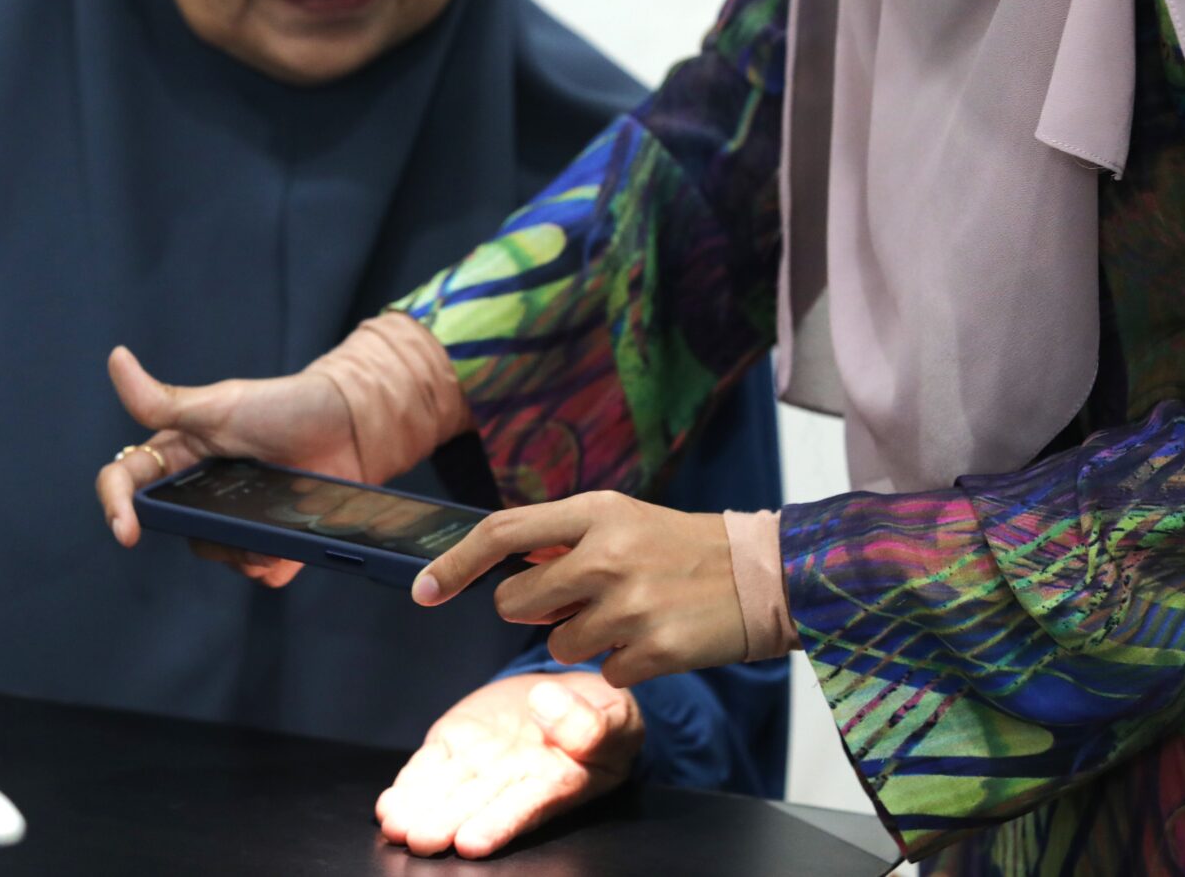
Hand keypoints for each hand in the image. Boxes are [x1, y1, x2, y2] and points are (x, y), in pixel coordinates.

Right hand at [92, 346, 358, 585]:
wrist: (353, 423)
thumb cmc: (285, 406)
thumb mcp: (222, 404)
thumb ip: (165, 401)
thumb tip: (116, 359)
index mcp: (180, 456)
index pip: (126, 484)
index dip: (116, 508)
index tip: (128, 532)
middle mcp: (202, 491)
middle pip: (175, 527)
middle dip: (200, 530)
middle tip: (233, 515)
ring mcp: (239, 518)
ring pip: (217, 553)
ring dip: (240, 549)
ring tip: (274, 520)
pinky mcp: (275, 540)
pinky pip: (262, 570)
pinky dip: (273, 561)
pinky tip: (291, 539)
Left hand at [376, 673, 642, 858]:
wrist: (574, 698)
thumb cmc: (604, 718)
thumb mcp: (616, 718)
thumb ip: (591, 722)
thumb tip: (545, 702)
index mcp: (557, 782)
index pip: (525, 808)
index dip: (497, 824)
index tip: (471, 840)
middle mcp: (513, 781)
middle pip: (476, 806)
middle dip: (446, 823)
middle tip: (420, 838)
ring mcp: (481, 763)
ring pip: (446, 791)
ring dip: (420, 810)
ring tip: (397, 826)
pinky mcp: (458, 741)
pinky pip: (430, 767)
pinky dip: (409, 786)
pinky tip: (390, 806)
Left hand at [414, 492, 746, 688]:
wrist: (762, 575)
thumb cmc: (681, 546)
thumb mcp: (622, 519)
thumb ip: (563, 536)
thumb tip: (503, 556)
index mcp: (596, 512)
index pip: (501, 532)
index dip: (453, 564)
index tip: (422, 590)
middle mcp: (605, 555)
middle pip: (514, 600)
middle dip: (533, 607)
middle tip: (577, 596)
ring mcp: (628, 606)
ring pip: (554, 643)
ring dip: (582, 637)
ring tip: (629, 613)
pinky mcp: (650, 653)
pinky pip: (599, 671)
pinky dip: (620, 663)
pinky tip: (653, 638)